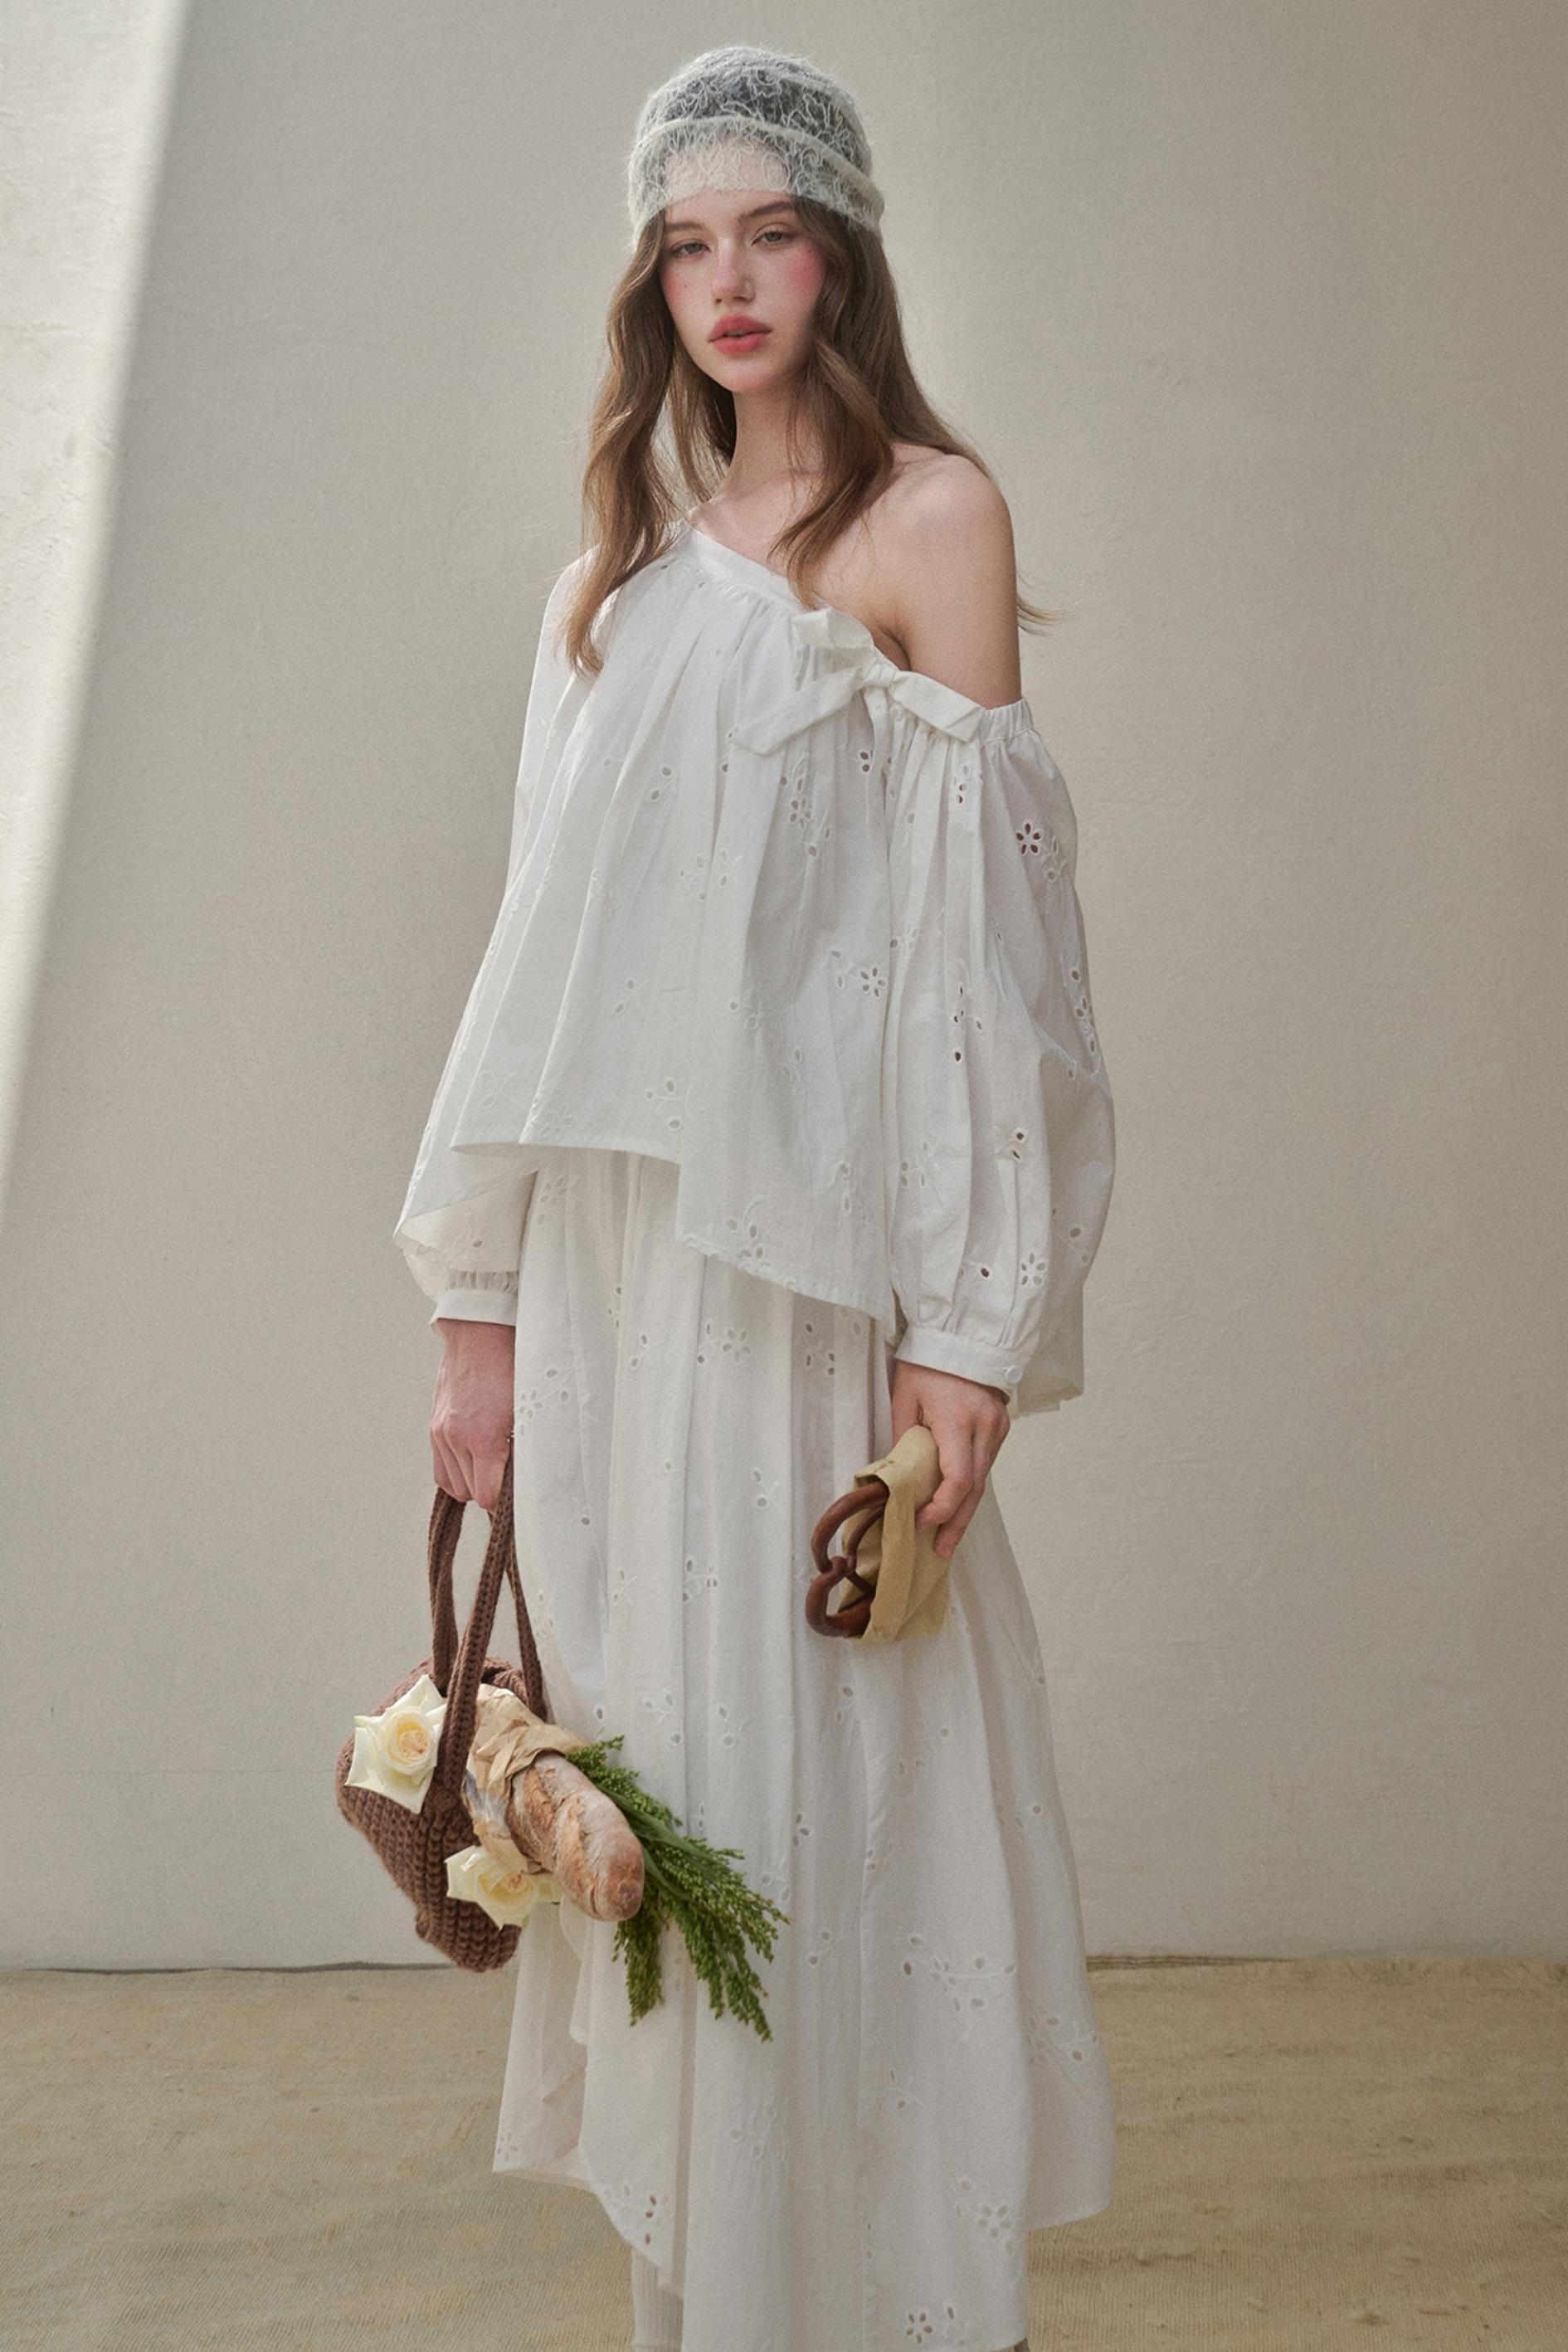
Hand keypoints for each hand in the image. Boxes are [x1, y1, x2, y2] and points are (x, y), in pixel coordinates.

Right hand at [430, 1318, 514, 1508]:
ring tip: (491, 1470)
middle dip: (489, 1491)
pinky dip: (455, 1473)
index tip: (516, 1496)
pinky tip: (472, 1463)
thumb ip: (524, 1445)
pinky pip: (440, 1468)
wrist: (479, 1334)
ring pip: (453, 1484)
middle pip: (470, 1493)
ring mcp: (441, 1433)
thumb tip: (526, 1478)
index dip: (502, 1501)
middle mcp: (457, 1439)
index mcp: (484, 1438)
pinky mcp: (434, 1426)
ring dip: (471, 1483)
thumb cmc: (512, 1366)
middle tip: (508, 1480)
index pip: (487, 1496)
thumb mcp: (528, 1407)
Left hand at [889, 1359, 1010, 1560]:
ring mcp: (997, 1427)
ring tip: (947, 1538)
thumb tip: (898, 1479)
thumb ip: (904, 1439)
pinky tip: (957, 1505)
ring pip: (982, 1479)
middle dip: (956, 1523)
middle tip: (941, 1552)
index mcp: (958, 1420)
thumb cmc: (927, 1364)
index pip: (958, 1478)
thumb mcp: (905, 1397)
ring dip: (964, 1509)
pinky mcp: (1000, 1426)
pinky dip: (970, 1487)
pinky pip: (985, 1464)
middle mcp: (985, 1427)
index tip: (920, 1521)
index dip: (941, 1507)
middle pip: (975, 1488)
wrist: (962, 1335)